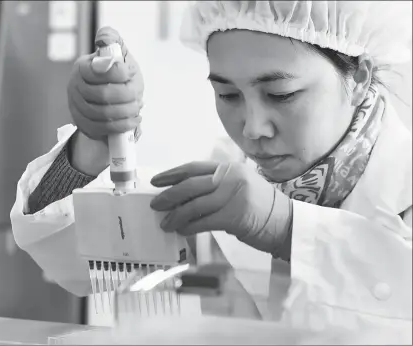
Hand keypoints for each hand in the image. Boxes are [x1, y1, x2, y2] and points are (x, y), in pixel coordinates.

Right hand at [67, 27, 143, 141]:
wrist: (108, 98)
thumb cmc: (116, 75)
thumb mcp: (117, 53)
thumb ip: (112, 40)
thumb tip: (104, 39)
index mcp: (83, 67)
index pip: (100, 70)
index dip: (119, 73)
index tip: (131, 73)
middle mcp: (76, 86)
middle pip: (103, 95)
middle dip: (127, 97)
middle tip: (138, 97)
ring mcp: (77, 107)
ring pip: (103, 114)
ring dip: (126, 112)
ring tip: (137, 108)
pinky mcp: (84, 124)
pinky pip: (102, 129)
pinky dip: (121, 126)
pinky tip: (133, 120)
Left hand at [150, 162, 291, 254]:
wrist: (285, 222)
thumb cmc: (259, 206)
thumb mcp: (239, 185)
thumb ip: (215, 185)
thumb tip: (182, 194)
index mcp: (229, 168)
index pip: (193, 168)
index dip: (171, 174)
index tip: (156, 181)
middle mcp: (230, 178)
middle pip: (190, 186)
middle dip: (168, 196)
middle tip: (155, 204)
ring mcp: (233, 196)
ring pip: (194, 206)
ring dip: (176, 216)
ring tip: (166, 223)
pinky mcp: (234, 216)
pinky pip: (203, 222)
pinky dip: (189, 227)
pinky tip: (182, 230)